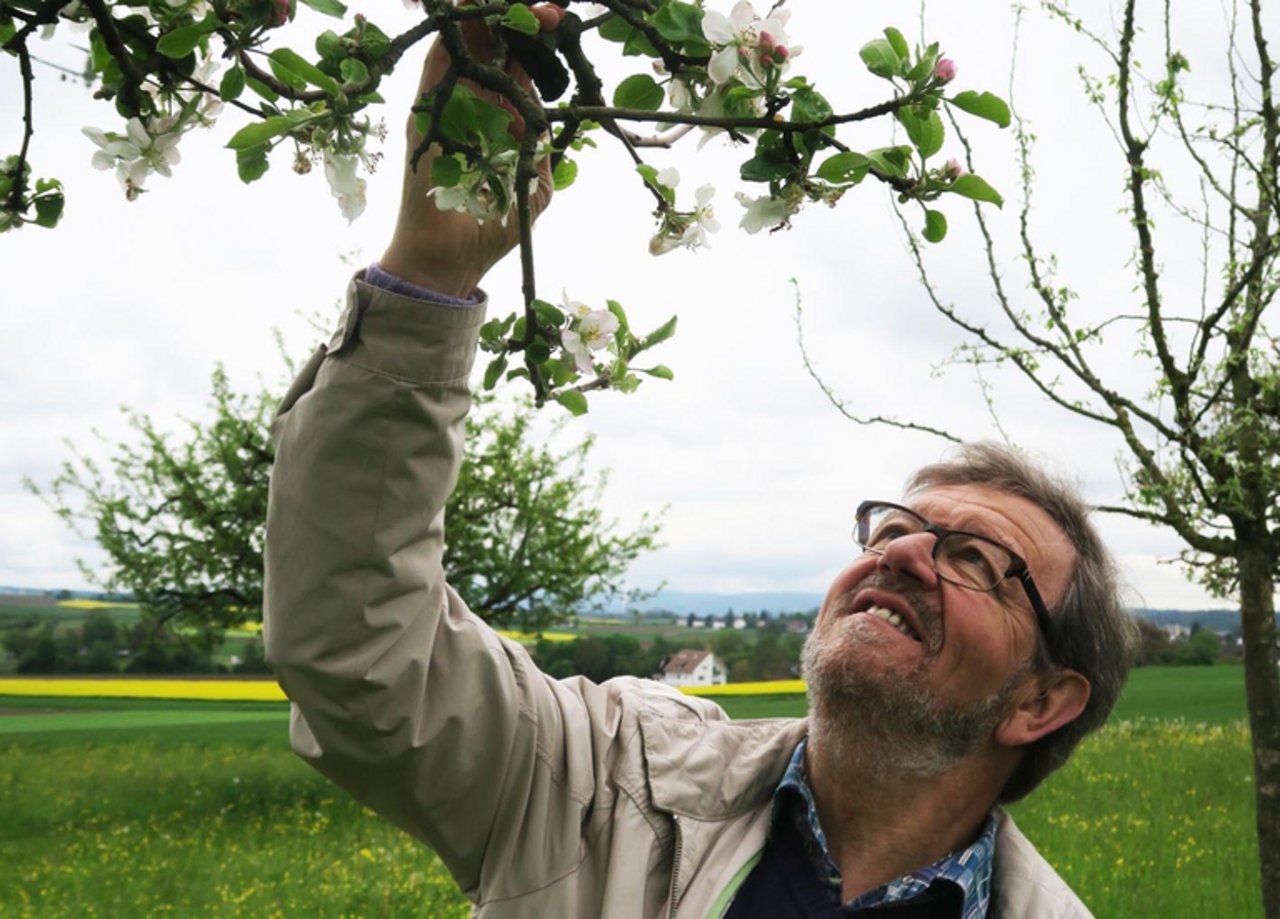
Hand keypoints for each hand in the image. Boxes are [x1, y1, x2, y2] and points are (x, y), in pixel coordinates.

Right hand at [379, 3, 564, 297]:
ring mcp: (447, 104)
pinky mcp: (424, 110)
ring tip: (518, 5)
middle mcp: (473, 105)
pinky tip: (467, 7)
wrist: (447, 257)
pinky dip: (451, 30)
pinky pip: (435, 59)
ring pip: (465, 44)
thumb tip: (543, 116)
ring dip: (486, 17)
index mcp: (500, 120)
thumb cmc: (488, 230)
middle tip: (545, 6)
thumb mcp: (531, 189)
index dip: (536, 44)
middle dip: (518, 22)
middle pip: (493, 46)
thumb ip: (540, 152)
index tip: (556, 21)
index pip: (518, 69)